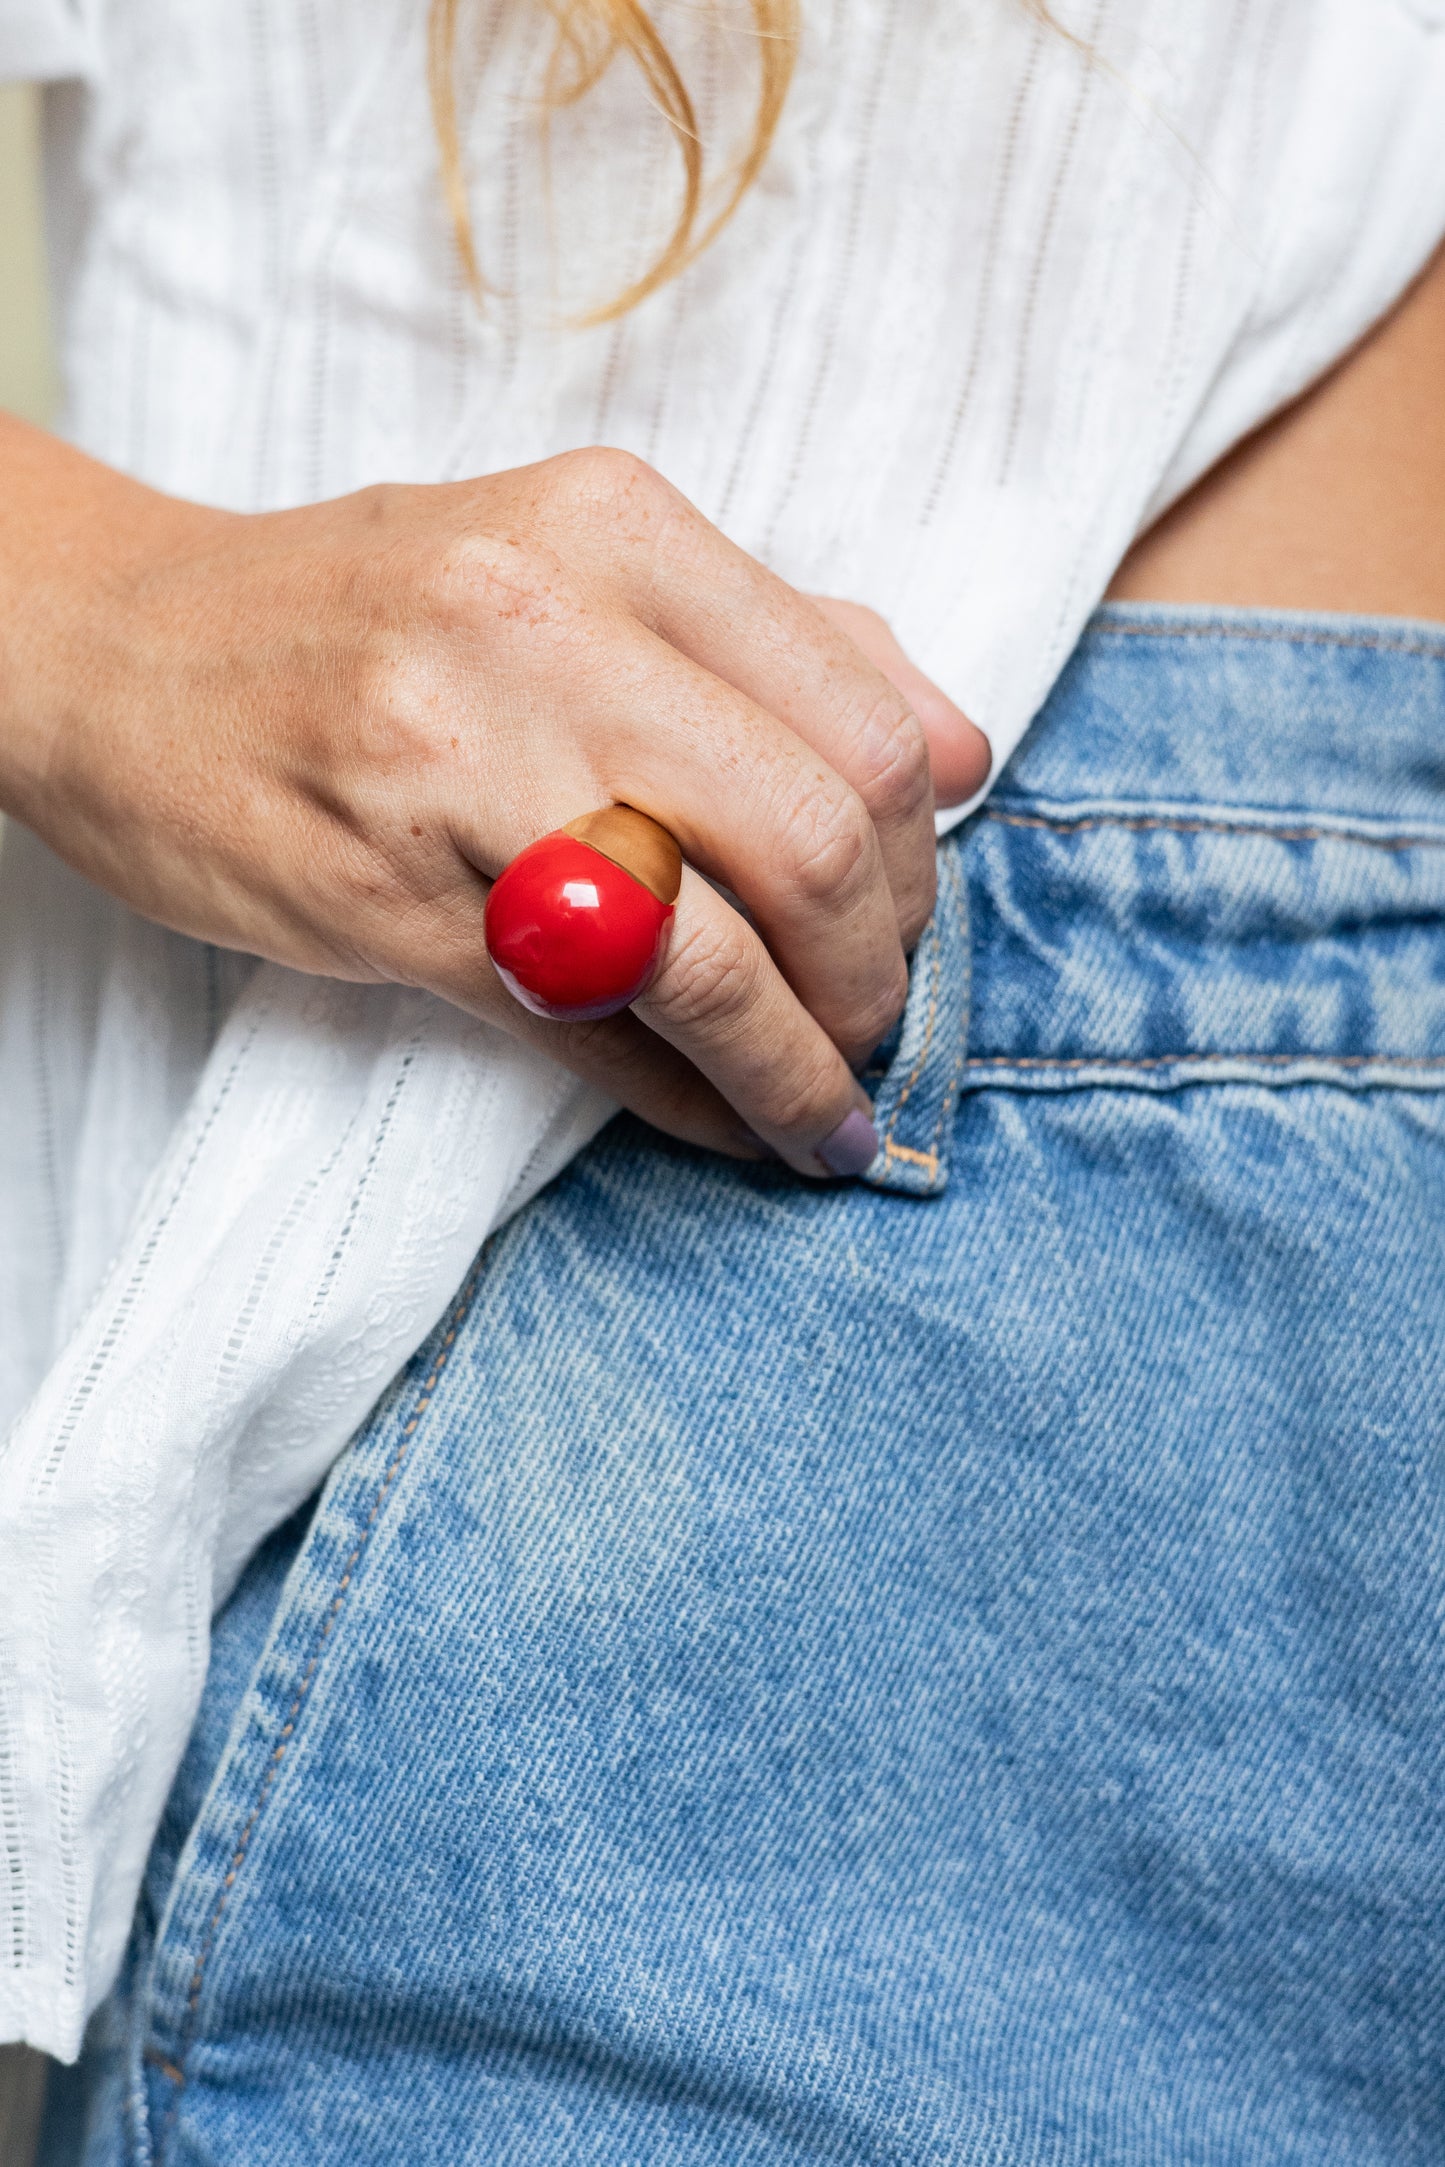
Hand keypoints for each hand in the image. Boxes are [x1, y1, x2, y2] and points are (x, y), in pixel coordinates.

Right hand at [0, 423, 988, 1174]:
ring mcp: (460, 769)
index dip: (922, 858)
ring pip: (712, 955)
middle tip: (875, 1026)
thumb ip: (778, 639)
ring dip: (799, 1065)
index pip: (868, 720)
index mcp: (618, 527)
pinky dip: (686, 1096)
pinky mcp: (394, 903)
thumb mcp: (574, 563)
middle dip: (881, 971)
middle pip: (818, 840)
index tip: (910, 923)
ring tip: (821, 1109)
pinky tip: (713, 1116)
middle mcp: (545, 629)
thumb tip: (962, 757)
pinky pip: (591, 1032)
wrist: (116, 650)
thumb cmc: (368, 616)